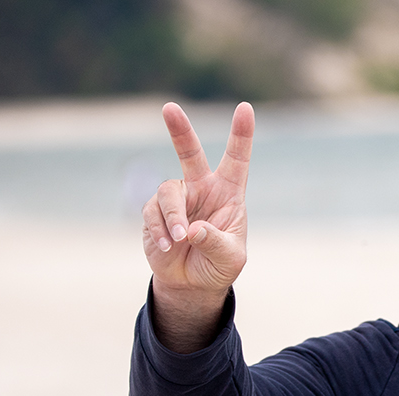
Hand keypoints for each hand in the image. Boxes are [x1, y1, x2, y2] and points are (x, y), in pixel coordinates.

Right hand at [140, 101, 253, 352]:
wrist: (193, 283)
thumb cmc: (218, 265)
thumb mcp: (229, 257)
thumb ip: (215, 242)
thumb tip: (193, 229)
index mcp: (228, 194)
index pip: (237, 160)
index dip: (241, 135)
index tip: (245, 108)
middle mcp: (201, 189)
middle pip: (190, 154)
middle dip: (180, 131)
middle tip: (170, 108)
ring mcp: (177, 199)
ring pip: (168, 193)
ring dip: (174, 217)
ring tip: (180, 240)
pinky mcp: (155, 212)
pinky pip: (153, 213)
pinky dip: (161, 231)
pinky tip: (168, 246)